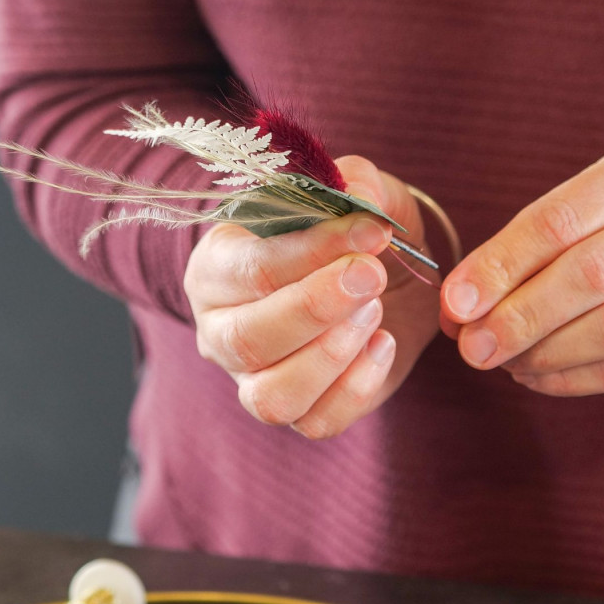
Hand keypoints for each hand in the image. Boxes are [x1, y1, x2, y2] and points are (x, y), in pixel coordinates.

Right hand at [184, 156, 439, 437]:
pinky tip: (383, 344)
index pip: (252, 269)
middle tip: (373, 275)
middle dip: (318, 307)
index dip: (314, 251)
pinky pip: (317, 421)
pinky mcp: (298, 411)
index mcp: (217, 267)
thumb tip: (358, 196)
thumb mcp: (359, 190)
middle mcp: (220, 329)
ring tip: (375, 310)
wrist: (386, 274)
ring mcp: (253, 379)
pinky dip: (357, 387)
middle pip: (249, 339)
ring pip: (273, 396)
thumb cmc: (352, 230)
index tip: (373, 232)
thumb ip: (355, 182)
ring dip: (332, 355)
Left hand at [439, 143, 603, 395]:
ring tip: (504, 361)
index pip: (562, 218)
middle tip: (473, 346)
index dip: (502, 264)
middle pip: (595, 272)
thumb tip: (457, 308)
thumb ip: (520, 251)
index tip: (457, 303)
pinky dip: (572, 377)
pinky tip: (535, 375)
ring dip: (546, 352)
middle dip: (522, 315)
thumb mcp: (582, 211)